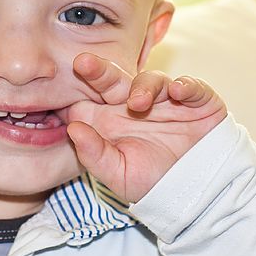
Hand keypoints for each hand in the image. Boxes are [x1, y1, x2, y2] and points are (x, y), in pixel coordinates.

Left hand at [66, 52, 227, 202]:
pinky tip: (178, 92)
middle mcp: (134, 104)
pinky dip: (186, 86)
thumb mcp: (119, 176)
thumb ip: (94, 155)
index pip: (89, 98)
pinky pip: (191, 86)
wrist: (198, 192)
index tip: (58, 88)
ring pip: (151, 80)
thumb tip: (73, 129)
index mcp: (110, 119)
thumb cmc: (154, 183)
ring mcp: (166, 100)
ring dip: (144, 87)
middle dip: (98, 70)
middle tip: (83, 63)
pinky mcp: (196, 100)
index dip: (76, 92)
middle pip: (113, 80)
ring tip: (138, 103)